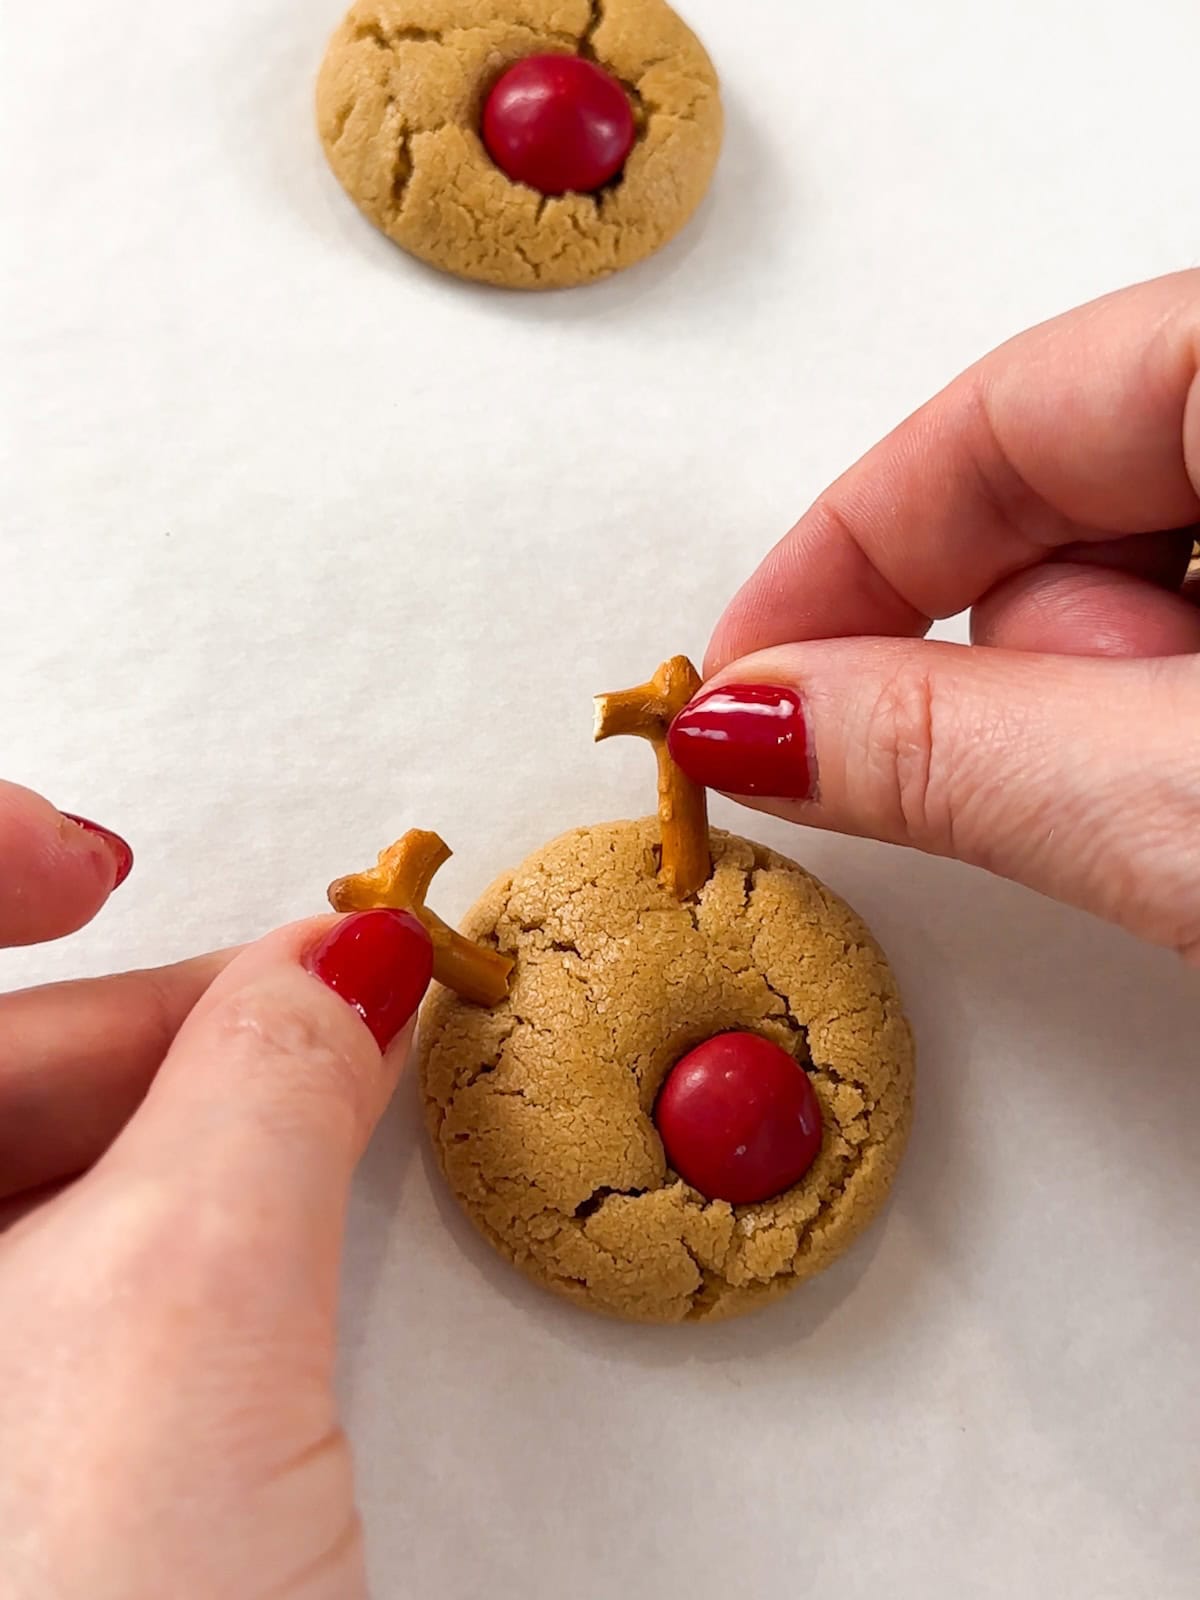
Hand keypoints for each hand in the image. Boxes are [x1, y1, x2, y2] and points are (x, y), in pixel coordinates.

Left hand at [0, 781, 433, 1598]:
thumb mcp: (186, 1316)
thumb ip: (272, 1085)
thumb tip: (351, 963)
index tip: (99, 863)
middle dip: (142, 1020)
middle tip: (304, 1010)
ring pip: (22, 1166)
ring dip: (172, 1121)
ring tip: (296, 1129)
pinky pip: (49, 1261)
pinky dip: (159, 1213)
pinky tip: (240, 1231)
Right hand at [668, 271, 1199, 962]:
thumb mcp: (1194, 801)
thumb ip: (959, 748)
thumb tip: (755, 724)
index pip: (1001, 410)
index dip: (844, 553)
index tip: (742, 677)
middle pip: (1075, 496)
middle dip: (1015, 664)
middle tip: (1023, 792)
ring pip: (1158, 581)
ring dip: (1120, 717)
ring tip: (1189, 830)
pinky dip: (1181, 724)